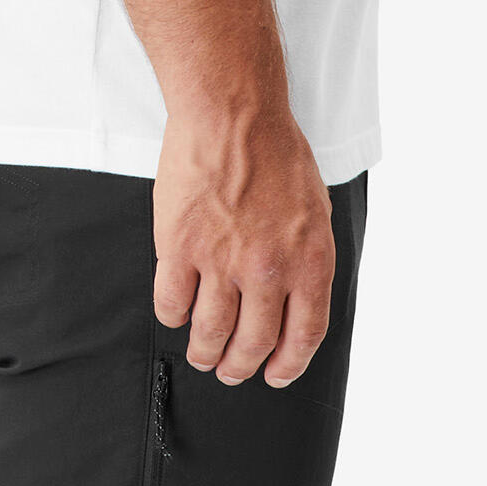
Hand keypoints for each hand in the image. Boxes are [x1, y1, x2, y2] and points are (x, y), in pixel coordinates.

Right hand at [152, 107, 334, 388]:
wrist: (232, 110)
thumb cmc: (275, 149)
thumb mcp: (314, 207)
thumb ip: (307, 257)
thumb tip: (296, 297)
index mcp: (309, 260)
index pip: (303, 336)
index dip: (288, 366)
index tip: (274, 375)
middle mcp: (268, 269)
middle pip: (254, 344)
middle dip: (241, 366)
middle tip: (230, 369)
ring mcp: (222, 261)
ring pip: (210, 333)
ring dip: (205, 352)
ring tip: (202, 353)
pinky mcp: (180, 247)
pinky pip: (171, 304)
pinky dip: (173, 316)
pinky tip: (176, 312)